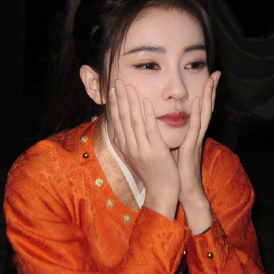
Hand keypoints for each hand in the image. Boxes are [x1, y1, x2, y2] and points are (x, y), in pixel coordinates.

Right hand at [107, 79, 179, 217]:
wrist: (161, 192)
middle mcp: (130, 147)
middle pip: (122, 118)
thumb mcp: (133, 155)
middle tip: (117, 81)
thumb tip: (118, 125)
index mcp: (124, 147)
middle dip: (120, 98)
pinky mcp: (156, 151)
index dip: (113, 104)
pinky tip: (146, 101)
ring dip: (131, 102)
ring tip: (129, 86)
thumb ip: (127, 140)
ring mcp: (142, 149)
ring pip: (134, 121)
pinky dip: (147, 114)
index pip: (115, 121)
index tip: (111, 88)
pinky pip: (150, 130)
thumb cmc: (150, 172)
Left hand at [173, 73, 219, 234]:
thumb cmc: (177, 168)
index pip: (201, 108)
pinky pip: (196, 128)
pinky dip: (198, 114)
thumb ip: (173, 131)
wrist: (182, 189)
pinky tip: (199, 102)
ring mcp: (196, 139)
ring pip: (205, 113)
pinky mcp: (191, 146)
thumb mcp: (174, 144)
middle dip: (211, 90)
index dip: (205, 93)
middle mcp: (197, 133)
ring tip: (211, 80)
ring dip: (208, 96)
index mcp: (193, 132)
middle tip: (217, 73)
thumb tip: (161, 117)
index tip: (209, 76)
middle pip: (207, 107)